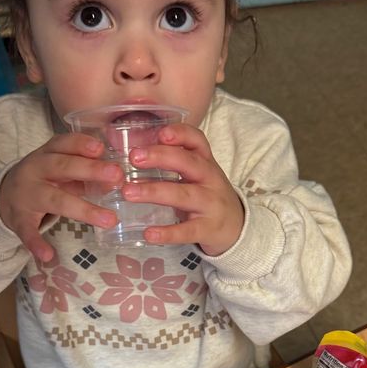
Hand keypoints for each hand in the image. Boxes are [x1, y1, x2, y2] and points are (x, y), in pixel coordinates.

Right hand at [0, 133, 122, 261]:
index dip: (81, 144)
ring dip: (83, 209)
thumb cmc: (42, 179)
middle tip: (117, 176)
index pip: (63, 144)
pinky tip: (48, 255)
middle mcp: (35, 170)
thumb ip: (85, 172)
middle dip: (90, 170)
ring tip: (109, 220)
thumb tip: (117, 180)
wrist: (2, 195)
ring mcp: (26, 195)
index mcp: (46, 155)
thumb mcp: (59, 169)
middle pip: (63, 167)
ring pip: (54, 199)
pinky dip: (36, 243)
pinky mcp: (19, 218)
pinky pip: (27, 231)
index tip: (101, 148)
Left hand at [121, 124, 243, 255]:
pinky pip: (187, 231)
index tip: (161, 133)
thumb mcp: (198, 176)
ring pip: (183, 195)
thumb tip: (134, 157)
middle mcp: (210, 180)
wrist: (238, 228)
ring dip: (154, 192)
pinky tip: (148, 234)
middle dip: (160, 157)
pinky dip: (167, 233)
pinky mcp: (208, 229)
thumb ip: (172, 165)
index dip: (181, 134)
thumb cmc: (209, 196)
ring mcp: (210, 204)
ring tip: (128, 192)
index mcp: (205, 163)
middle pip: (188, 163)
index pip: (197, 141)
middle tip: (134, 157)